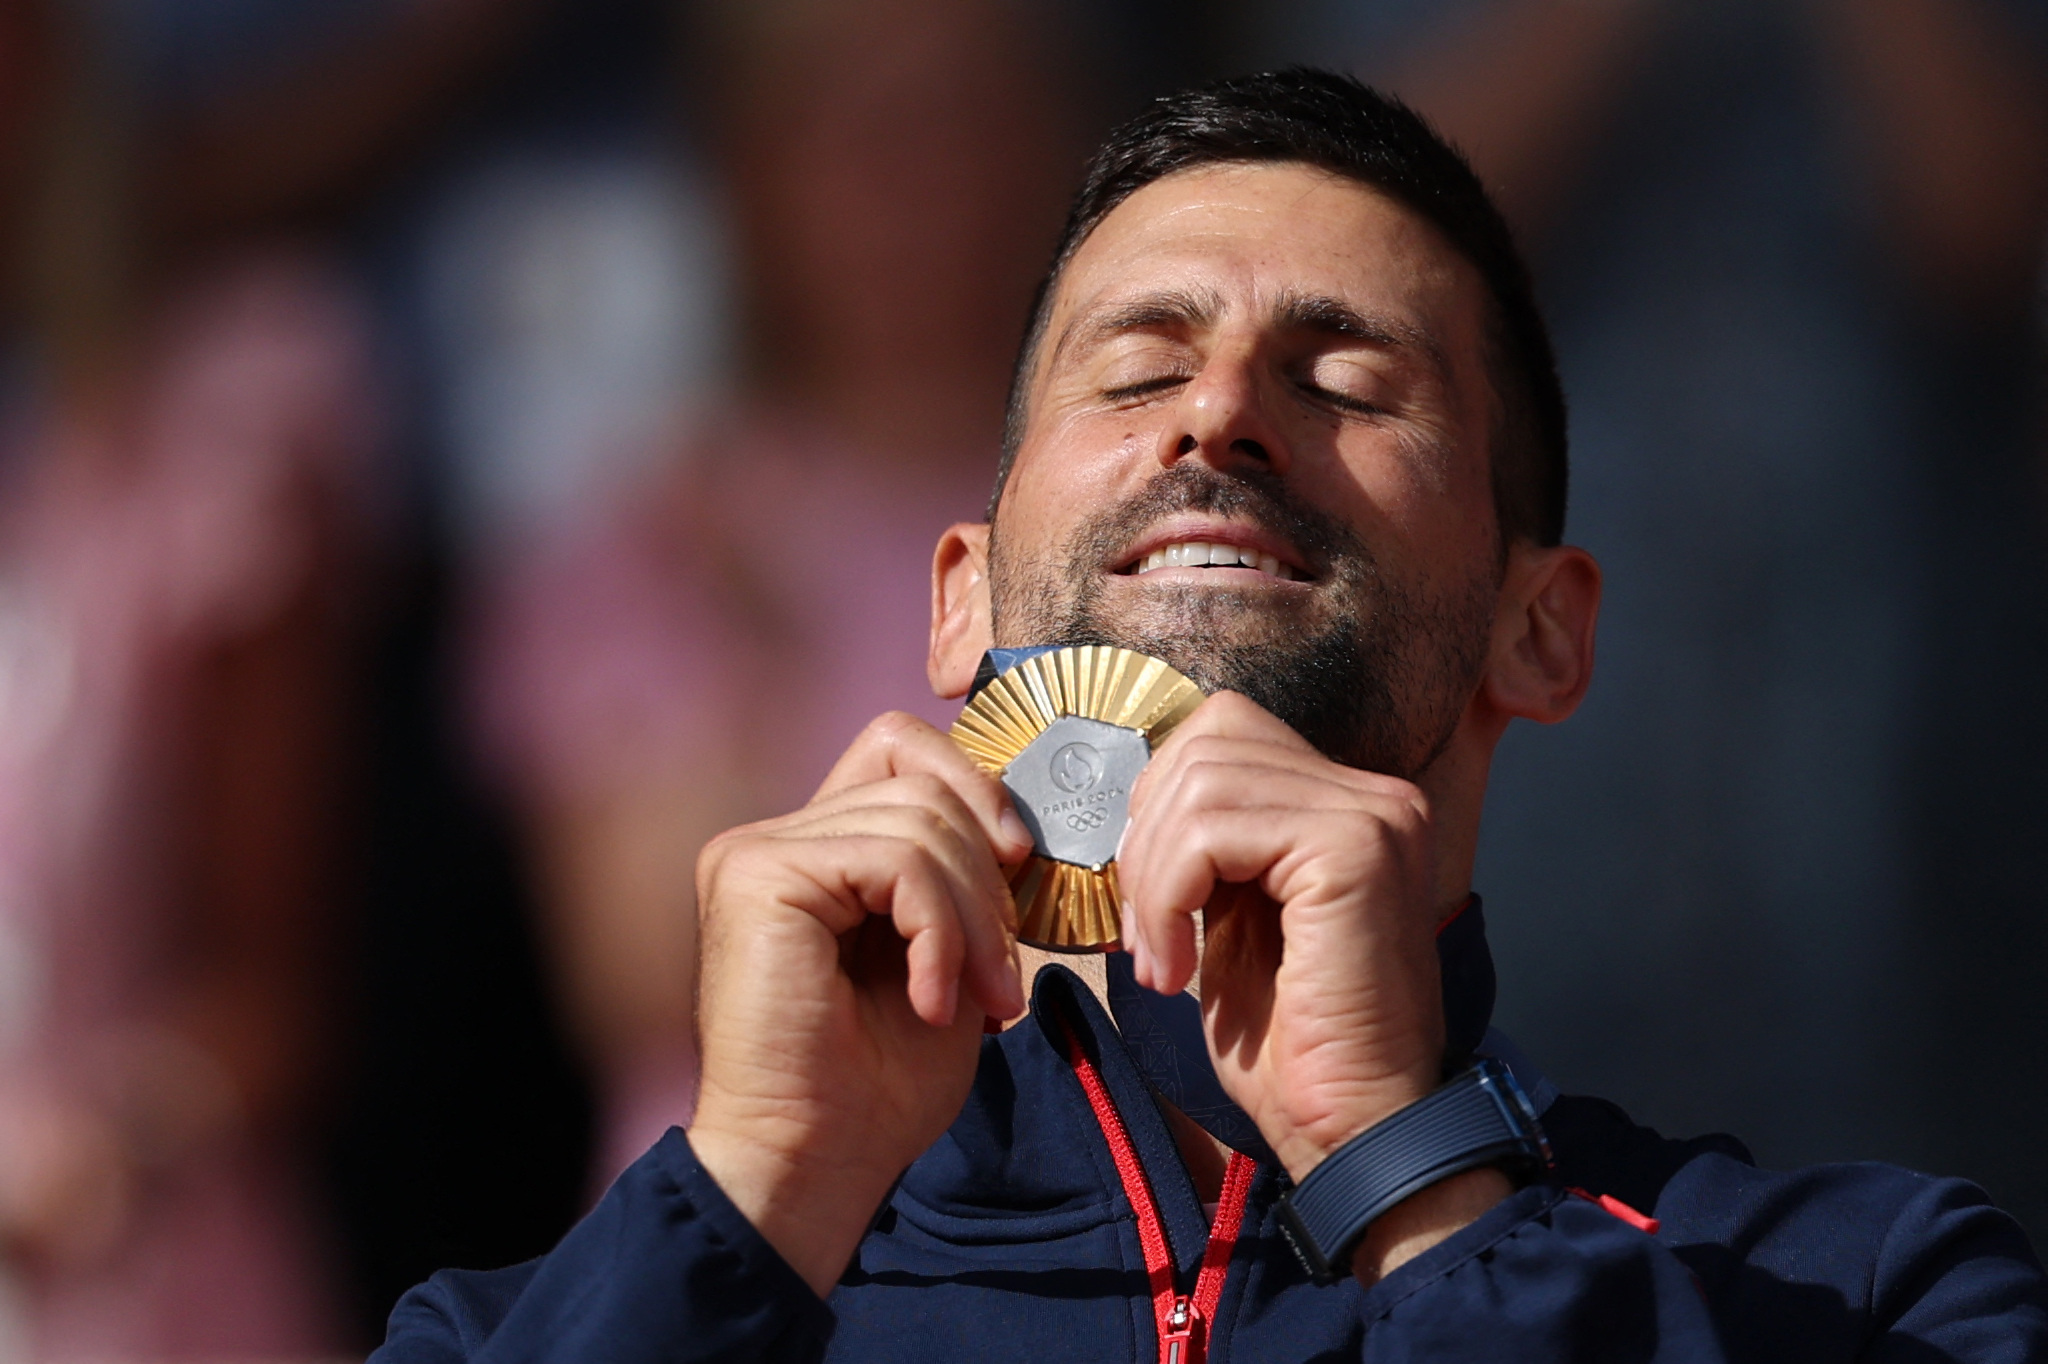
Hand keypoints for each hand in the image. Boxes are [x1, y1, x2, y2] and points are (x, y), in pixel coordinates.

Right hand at [689, 713, 1030, 1296]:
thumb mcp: (947, 953)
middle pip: (922, 781)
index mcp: (817, 846)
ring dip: (971, 919)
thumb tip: (1017, 822)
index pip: (902, 746)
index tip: (1020, 868)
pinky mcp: (755, 874)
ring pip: (918, 821)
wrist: (816, 1164)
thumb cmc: (879, 1081)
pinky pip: (894, 860)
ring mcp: (756, 850)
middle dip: (988, 877)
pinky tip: (934, 1002)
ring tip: (979, 1000)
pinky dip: (939, 933)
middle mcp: (777, 836)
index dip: (975, 787)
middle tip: (1003, 978)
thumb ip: (959, 876)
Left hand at [1116, 692, 1507, 1277]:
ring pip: (1201, 783)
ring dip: (1153, 876)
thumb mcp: (1232, 917)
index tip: (1147, 899)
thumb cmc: (1290, 1046)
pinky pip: (1212, 830)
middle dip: (1147, 836)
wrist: (1353, 1130)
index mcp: (1348, 804)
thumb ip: (1207, 845)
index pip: (1223, 731)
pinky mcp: (1353, 849)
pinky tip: (1177, 970)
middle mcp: (1374, 796)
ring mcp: (1372, 816)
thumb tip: (1139, 795)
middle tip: (1145, 934)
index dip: (1160, 802)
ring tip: (1161, 957)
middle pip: (1208, 741)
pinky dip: (1169, 896)